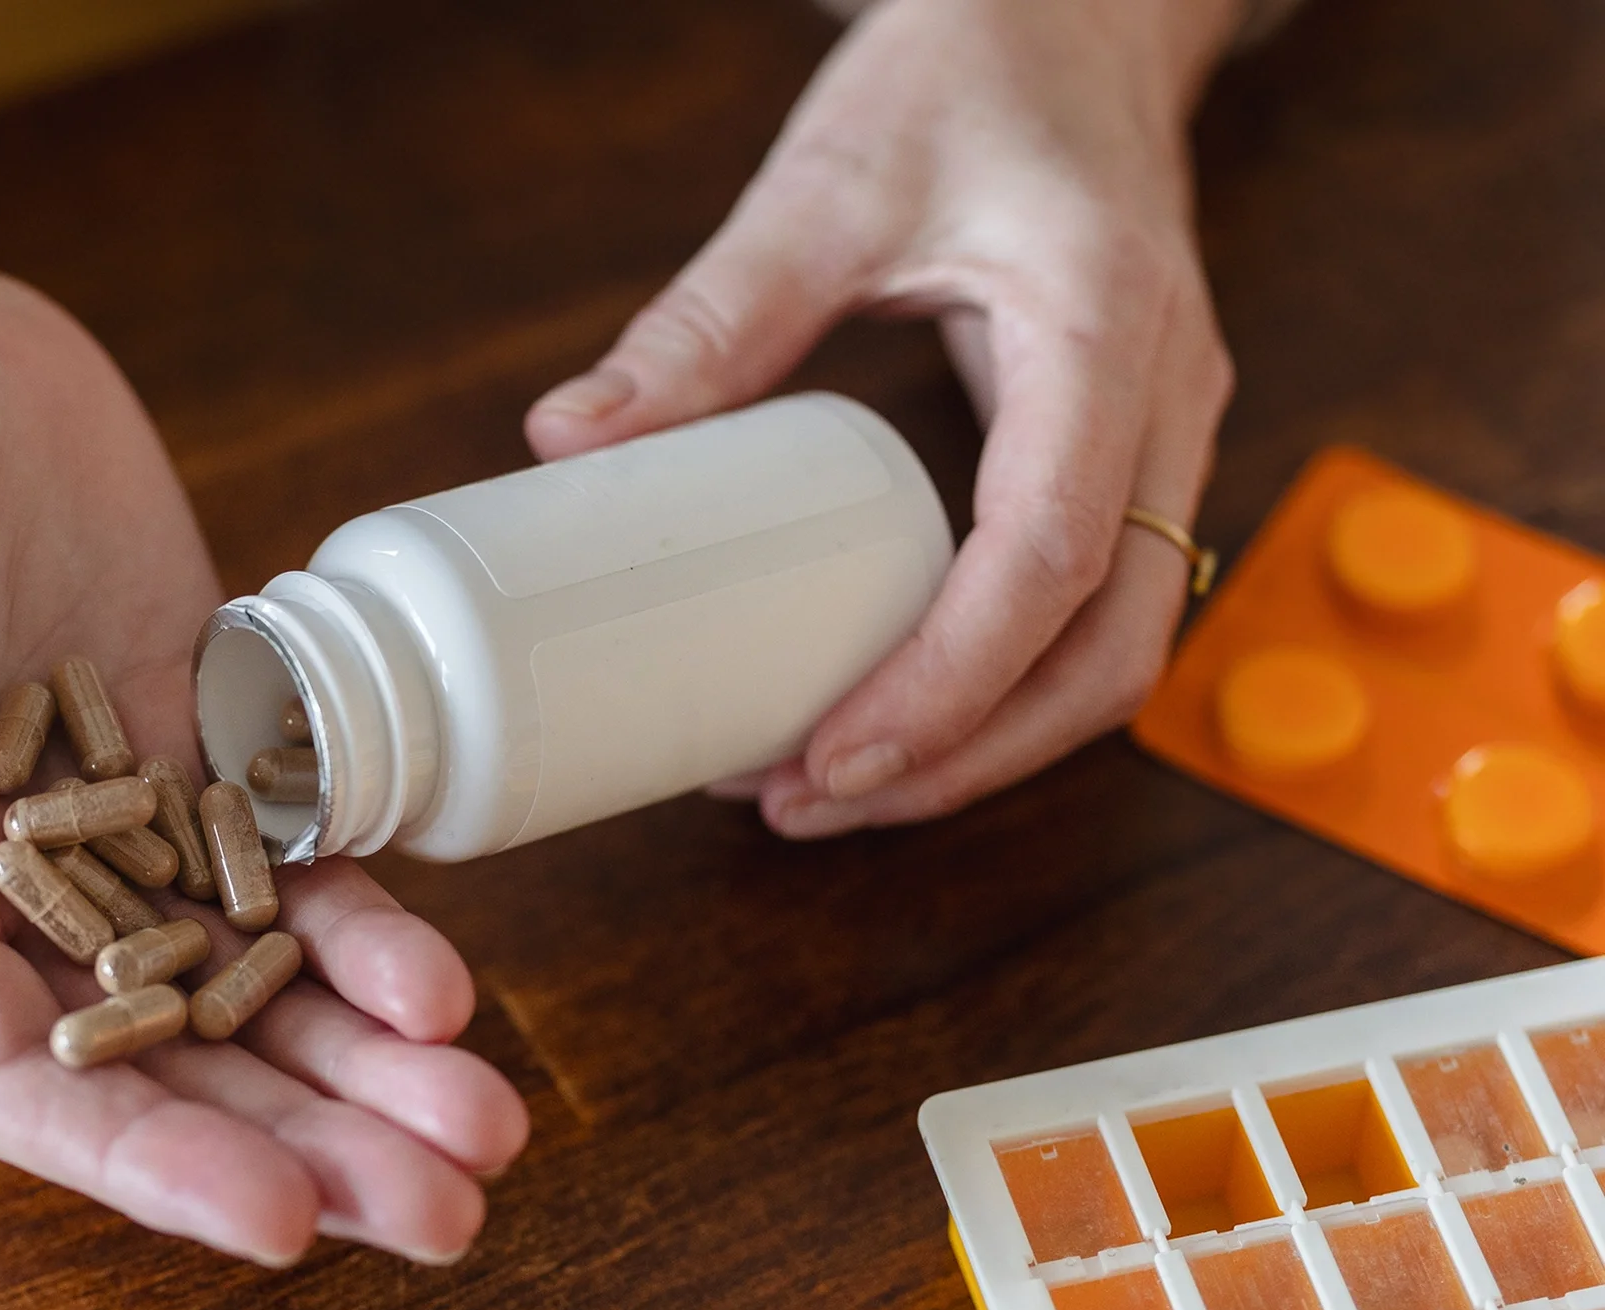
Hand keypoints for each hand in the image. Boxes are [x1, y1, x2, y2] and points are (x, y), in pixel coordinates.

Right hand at [0, 72, 526, 1264]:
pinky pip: (295, 863)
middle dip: (305, 1141)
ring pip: (253, 984)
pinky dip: (368, 931)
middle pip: (170, 1062)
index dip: (143, 1159)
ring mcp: (129, 823)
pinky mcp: (207, 743)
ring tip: (484, 1127)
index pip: (22, 1076)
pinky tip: (443, 986)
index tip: (274, 1215)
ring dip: (364, 1066)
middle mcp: (23, 890)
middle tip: (445, 1206)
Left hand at [525, 0, 1241, 836]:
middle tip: (809, 801)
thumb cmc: (972, 72)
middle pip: (1109, 652)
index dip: (946, 688)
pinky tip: (893, 703)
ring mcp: (1163, 430)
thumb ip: (709, 317)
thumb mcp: (828, 184)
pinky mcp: (1127, 446)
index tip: (831, 760)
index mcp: (1103, 330)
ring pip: (1115, 647)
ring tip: (830, 781)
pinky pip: (1090, 600)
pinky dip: (1001, 680)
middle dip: (966, 757)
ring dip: (988, 740)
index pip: (1049, 561)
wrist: (1079, 14)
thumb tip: (572, 442)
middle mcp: (1165, 400)